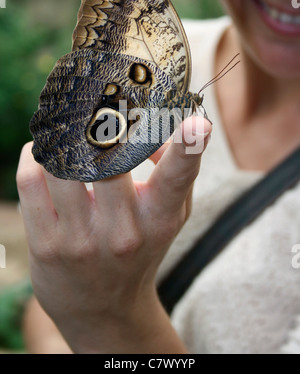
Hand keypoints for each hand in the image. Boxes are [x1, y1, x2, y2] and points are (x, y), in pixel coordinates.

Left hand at [17, 116, 211, 353]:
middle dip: (99, 125)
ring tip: (66, 133)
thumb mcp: (170, 217)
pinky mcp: (46, 245)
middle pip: (107, 160)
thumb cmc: (140, 251)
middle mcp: (122, 232)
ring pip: (62, 164)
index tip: (199, 124)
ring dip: (60, 139)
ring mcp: (81, 240)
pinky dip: (34, 155)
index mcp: (158, 220)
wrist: (104, 309)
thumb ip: (177, 172)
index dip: (189, 149)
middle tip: (95, 104)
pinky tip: (43, 154)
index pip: (177, 179)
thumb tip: (159, 130)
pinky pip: (31, 179)